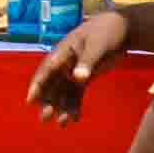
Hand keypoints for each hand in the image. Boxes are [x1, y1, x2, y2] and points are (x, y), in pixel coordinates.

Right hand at [25, 3, 132, 120]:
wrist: (122, 29)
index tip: (31, 100)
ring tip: (63, 124)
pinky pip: (76, 93)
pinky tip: (75, 118)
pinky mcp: (84, 76)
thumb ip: (88, 61)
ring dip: (61, 107)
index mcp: (62, 52)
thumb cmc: (106, 31)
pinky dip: (74, 105)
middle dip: (47, 102)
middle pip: (51, 85)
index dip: (37, 85)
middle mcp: (64, 63)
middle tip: (45, 118)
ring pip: (63, 92)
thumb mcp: (97, 45)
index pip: (46, 70)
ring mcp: (74, 70)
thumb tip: (78, 78)